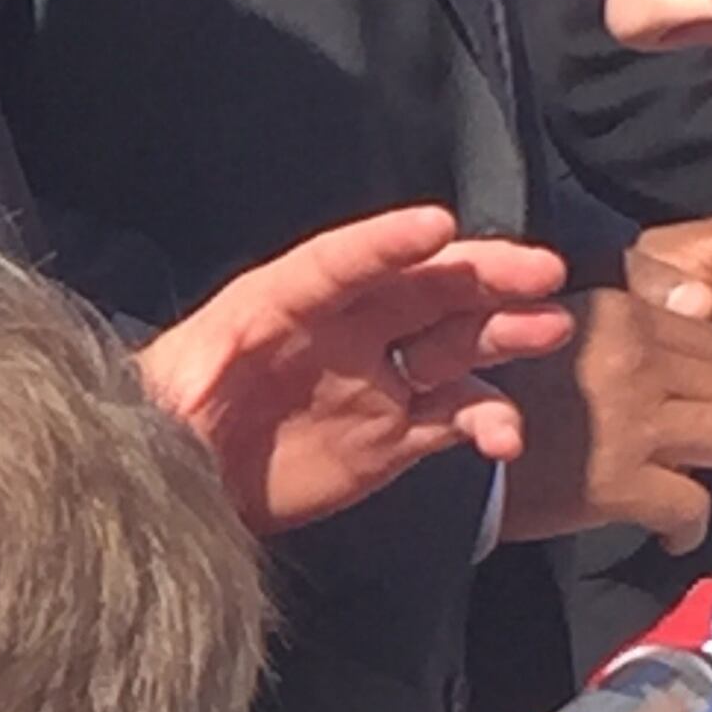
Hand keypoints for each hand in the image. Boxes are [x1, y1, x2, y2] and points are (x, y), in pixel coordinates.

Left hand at [135, 205, 574, 534]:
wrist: (178, 486)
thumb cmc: (164, 423)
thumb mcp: (167, 389)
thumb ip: (196, 373)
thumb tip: (196, 370)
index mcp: (280, 303)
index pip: (339, 262)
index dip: (386, 243)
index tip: (438, 225)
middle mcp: (339, 330)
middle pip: (420, 289)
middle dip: (480, 274)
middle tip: (541, 271)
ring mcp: (374, 380)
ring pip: (454, 343)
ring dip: (502, 334)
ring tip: (547, 329)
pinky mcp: (395, 433)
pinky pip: (457, 416)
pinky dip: (490, 420)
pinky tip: (504, 438)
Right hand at [498, 286, 711, 550]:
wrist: (421, 457)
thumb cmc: (472, 388)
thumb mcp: (539, 320)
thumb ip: (619, 303)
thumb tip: (699, 301)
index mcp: (612, 312)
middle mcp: (629, 357)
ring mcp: (627, 420)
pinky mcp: (614, 481)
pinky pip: (691, 503)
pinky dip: (697, 524)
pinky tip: (683, 533)